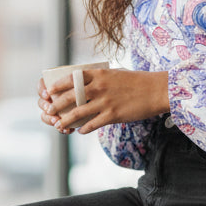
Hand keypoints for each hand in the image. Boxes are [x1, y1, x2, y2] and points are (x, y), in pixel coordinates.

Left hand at [37, 69, 169, 134]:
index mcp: (98, 75)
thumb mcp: (115, 74)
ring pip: (78, 113)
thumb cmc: (137, 81)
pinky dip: (84, 129)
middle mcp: (99, 87)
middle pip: (70, 97)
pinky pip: (92, 124)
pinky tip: (80, 131)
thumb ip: (100, 78)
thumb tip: (87, 82)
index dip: (57, 86)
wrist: (156, 90)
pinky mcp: (113, 115)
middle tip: (49, 111)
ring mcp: (105, 102)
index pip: (71, 78)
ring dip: (66, 120)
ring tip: (60, 125)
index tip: (48, 91)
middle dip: (56, 105)